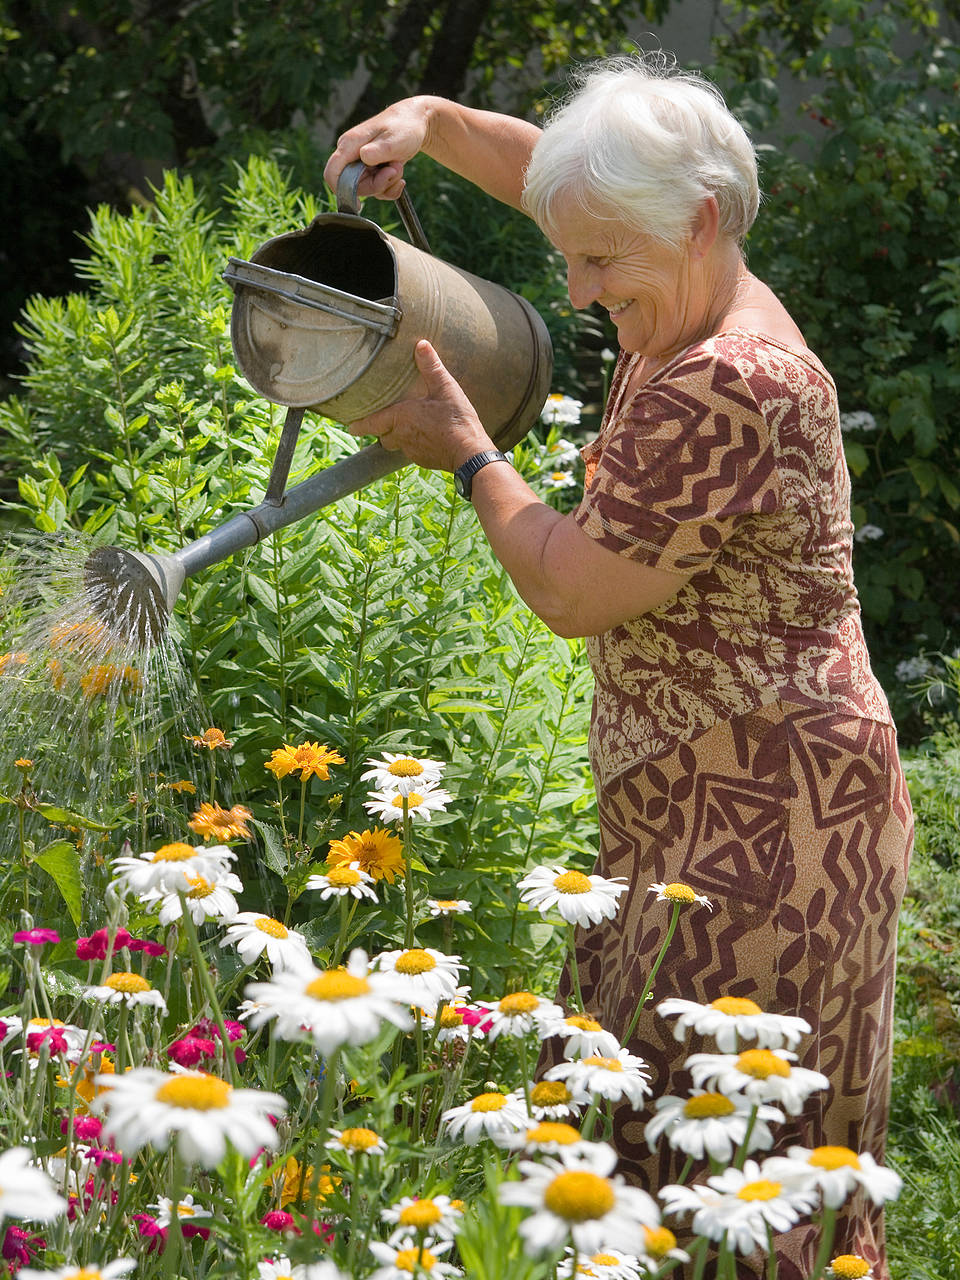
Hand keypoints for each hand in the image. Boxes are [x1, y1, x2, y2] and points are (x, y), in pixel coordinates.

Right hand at [324, 97, 433, 201]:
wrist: (415, 122)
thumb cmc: (403, 127)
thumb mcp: (393, 140)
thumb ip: (377, 151)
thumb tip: (363, 158)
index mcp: (349, 145)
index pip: (332, 173)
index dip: (341, 191)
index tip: (360, 202)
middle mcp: (351, 155)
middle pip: (354, 186)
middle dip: (377, 185)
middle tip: (395, 170)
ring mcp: (360, 164)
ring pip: (367, 189)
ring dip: (387, 184)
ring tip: (398, 166)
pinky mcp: (370, 170)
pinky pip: (377, 189)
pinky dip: (390, 187)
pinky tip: (399, 176)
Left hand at [348, 340, 493, 471]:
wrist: (469, 453)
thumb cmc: (456, 420)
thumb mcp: (445, 388)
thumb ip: (431, 367)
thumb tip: (421, 344)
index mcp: (400, 417)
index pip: (371, 423)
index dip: (359, 425)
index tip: (350, 426)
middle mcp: (401, 436)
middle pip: (383, 436)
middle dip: (381, 430)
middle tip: (382, 422)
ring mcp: (412, 451)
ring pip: (397, 445)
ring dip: (398, 437)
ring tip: (406, 428)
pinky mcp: (424, 460)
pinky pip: (413, 452)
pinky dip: (415, 444)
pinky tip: (428, 437)